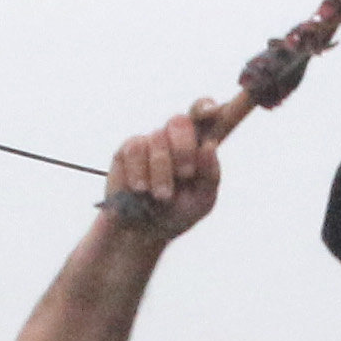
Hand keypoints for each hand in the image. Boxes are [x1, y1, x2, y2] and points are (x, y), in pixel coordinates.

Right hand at [98, 103, 234, 248]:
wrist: (142, 233)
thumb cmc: (177, 214)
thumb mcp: (202, 201)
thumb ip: (211, 175)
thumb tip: (210, 145)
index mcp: (199, 146)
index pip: (208, 116)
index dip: (211, 107)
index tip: (213, 112)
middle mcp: (175, 138)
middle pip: (180, 121)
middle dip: (184, 147)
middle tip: (185, 174)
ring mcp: (151, 142)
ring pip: (157, 139)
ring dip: (162, 173)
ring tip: (161, 196)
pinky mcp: (128, 150)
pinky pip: (135, 149)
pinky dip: (140, 173)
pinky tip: (140, 189)